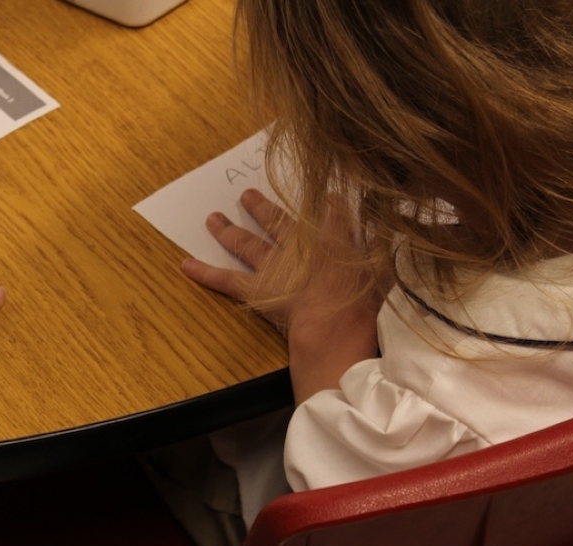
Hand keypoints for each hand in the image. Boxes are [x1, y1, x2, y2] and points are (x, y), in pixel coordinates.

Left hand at [181, 188, 380, 401]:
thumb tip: (389, 228)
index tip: (325, 193)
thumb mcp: (386, 273)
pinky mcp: (256, 289)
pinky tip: (184, 264)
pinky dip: (204, 272)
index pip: (331, 214)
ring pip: (246, 242)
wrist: (333, 325)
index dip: (328, 203)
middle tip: (247, 194)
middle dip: (262, 207)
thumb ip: (385, 249)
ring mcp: (274, 266)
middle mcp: (298, 246)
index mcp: (333, 240)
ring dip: (229, 229)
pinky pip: (225, 279)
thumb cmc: (364, 305)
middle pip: (277, 220)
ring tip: (213, 219)